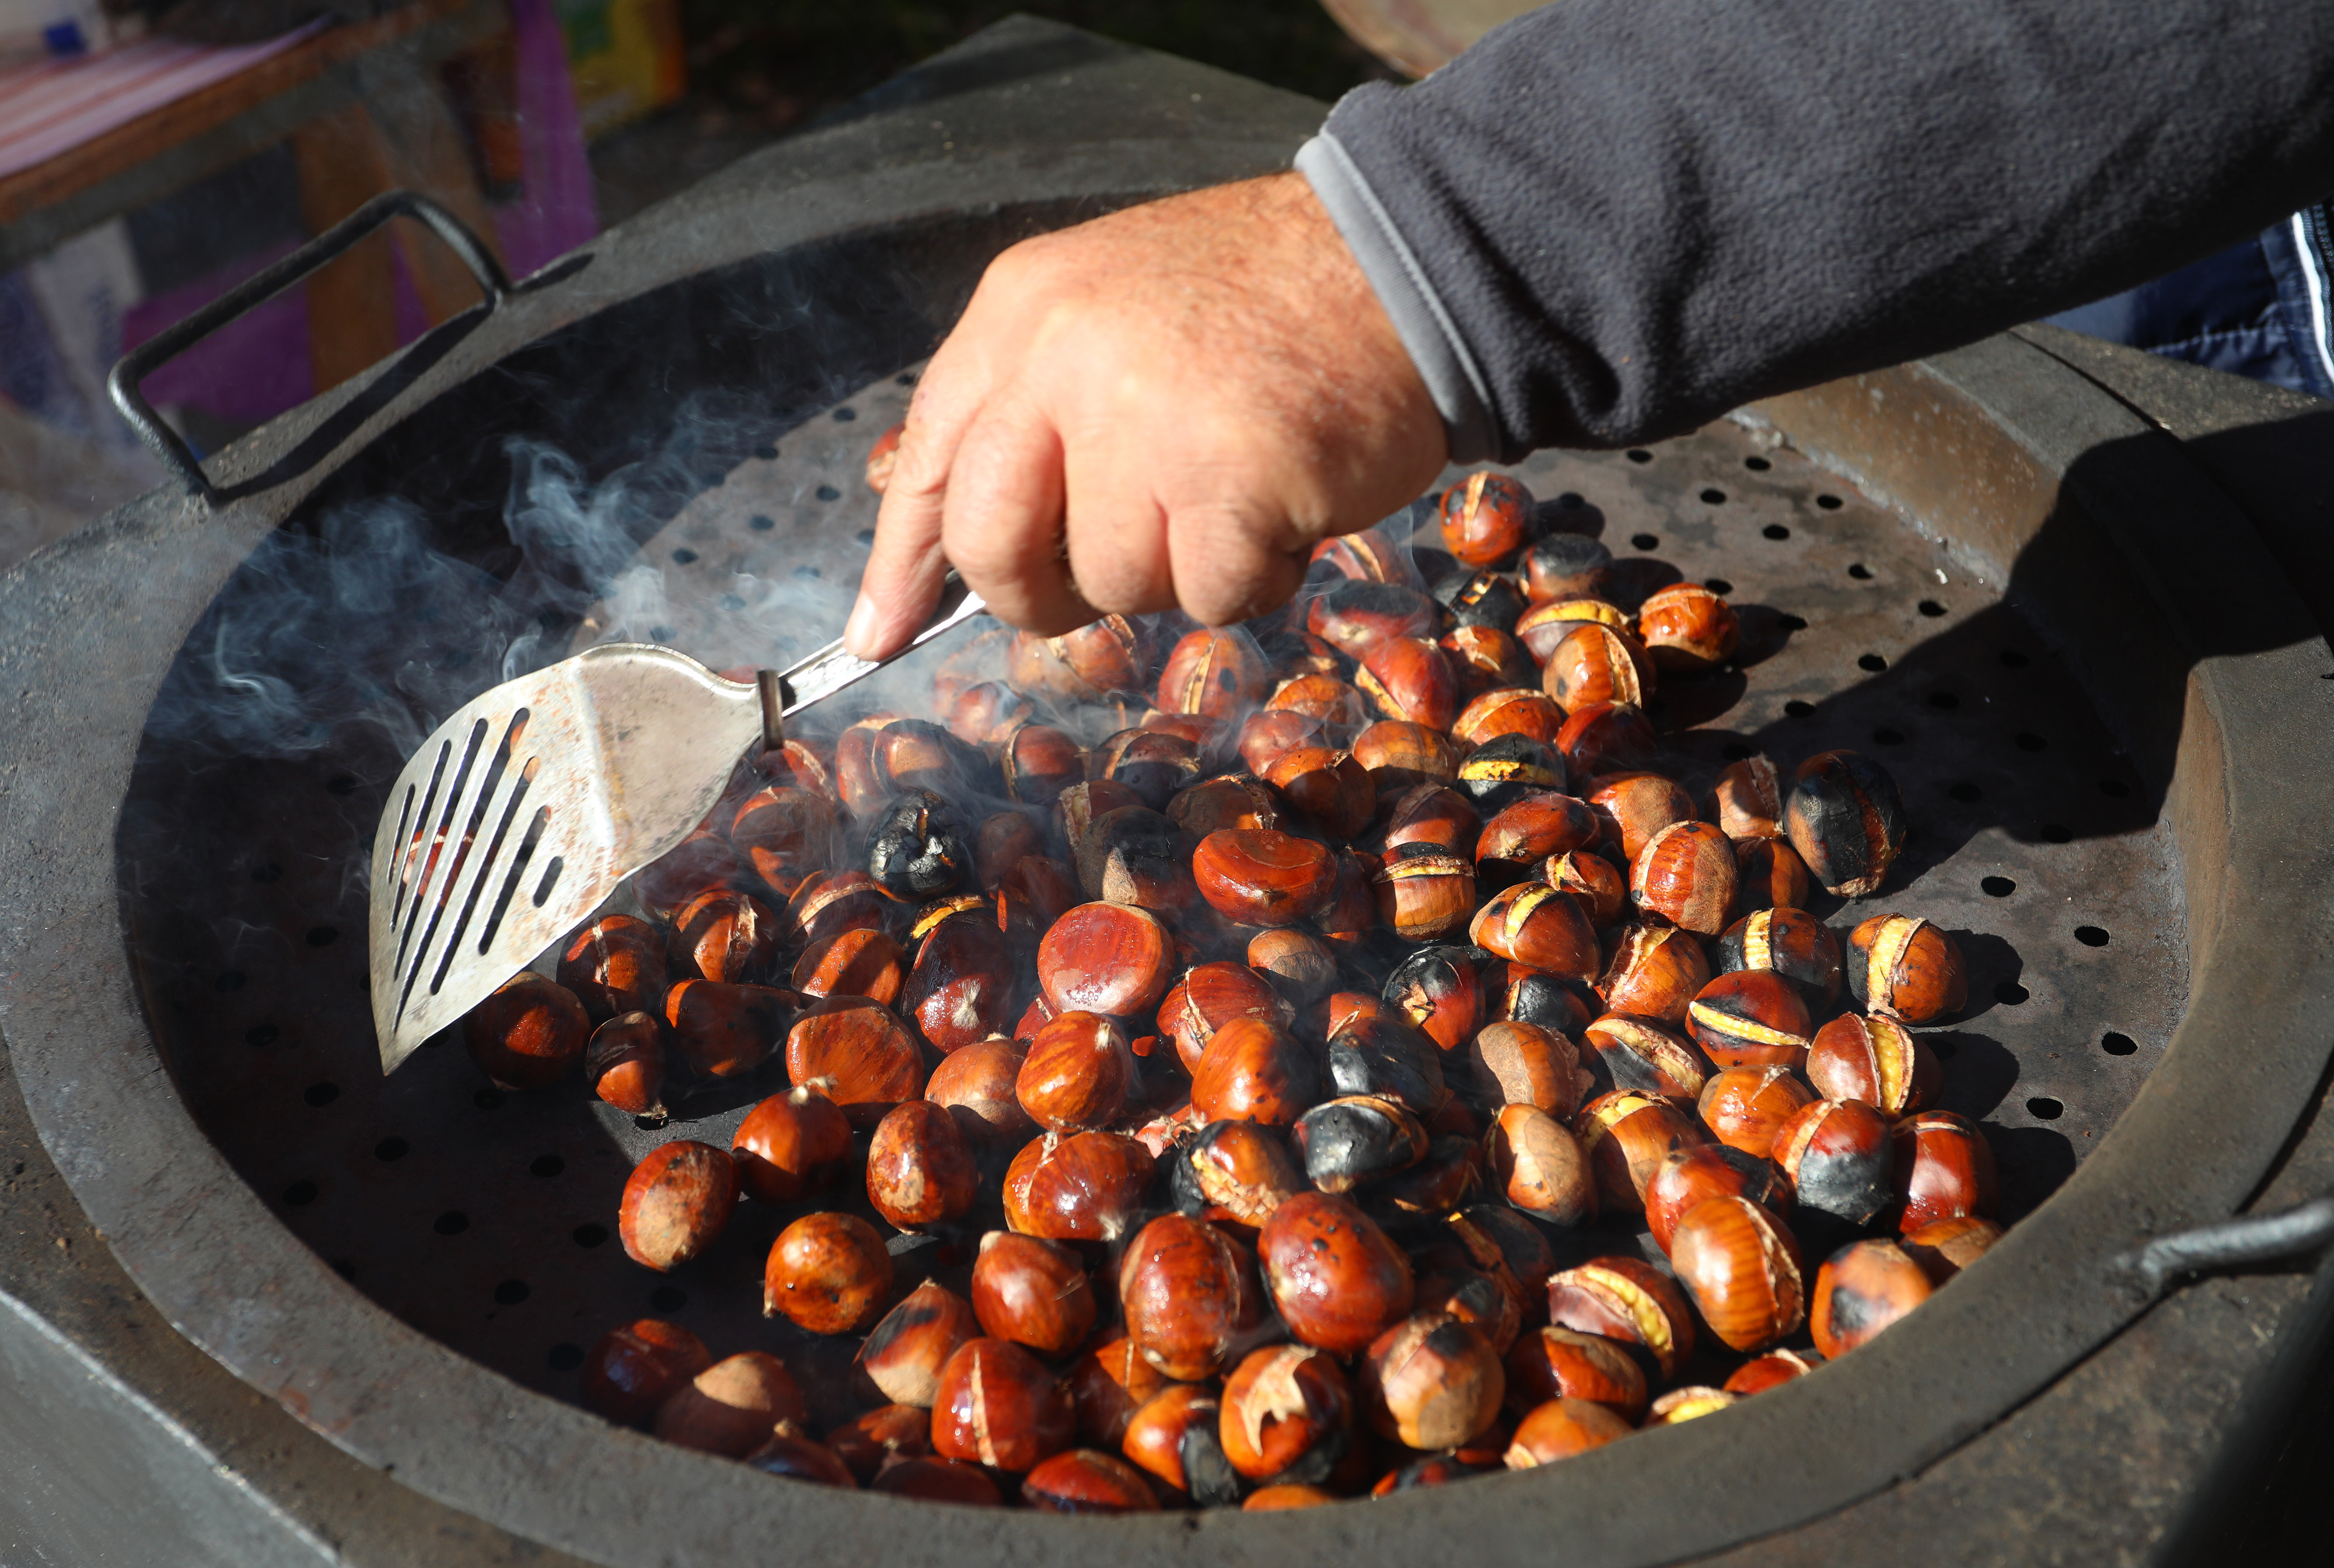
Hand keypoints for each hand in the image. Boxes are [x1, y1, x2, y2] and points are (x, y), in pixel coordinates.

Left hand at [843, 171, 1446, 659]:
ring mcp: (1145, 419)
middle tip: (1097, 583)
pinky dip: (1254, 576)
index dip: (900, 562)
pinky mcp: (1228, 480)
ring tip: (1234, 492)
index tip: (879, 632)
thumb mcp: (1112, 312)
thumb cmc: (1264, 303)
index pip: (927, 457)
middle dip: (1035, 594)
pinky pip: (1210, 595)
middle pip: (990, 543)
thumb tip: (947, 560)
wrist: (1406, 261)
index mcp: (1024, 311)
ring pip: (1112, 583)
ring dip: (1179, 570)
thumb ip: (1034, 411)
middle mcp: (1065, 358)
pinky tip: (1285, 507)